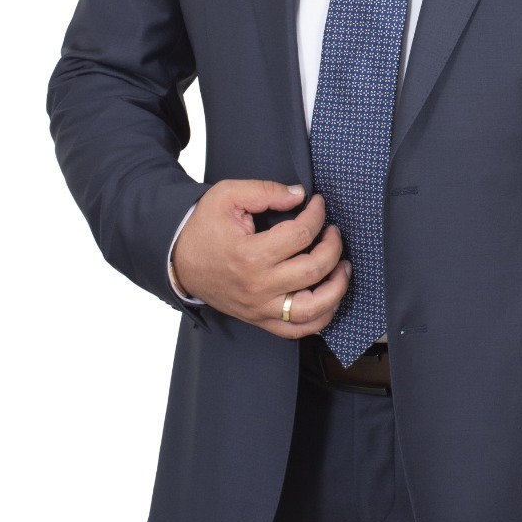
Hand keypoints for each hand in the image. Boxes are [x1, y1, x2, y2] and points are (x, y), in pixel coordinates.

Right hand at [171, 180, 350, 337]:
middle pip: (314, 270)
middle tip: (333, 232)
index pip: (301, 235)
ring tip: (343, 267)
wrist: (178, 260)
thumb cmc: (203, 227)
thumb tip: (300, 195)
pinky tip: (330, 298)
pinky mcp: (260, 319)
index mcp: (250, 254)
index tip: (318, 204)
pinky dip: (321, 318)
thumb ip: (266, 191)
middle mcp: (258, 286)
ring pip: (313, 309)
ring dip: (337, 287)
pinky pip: (297, 331)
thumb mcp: (227, 196)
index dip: (317, 215)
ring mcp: (260, 308)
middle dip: (333, 246)